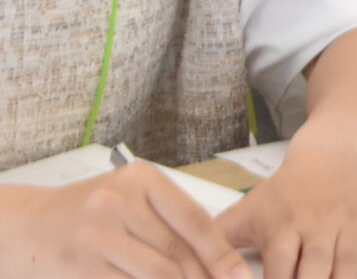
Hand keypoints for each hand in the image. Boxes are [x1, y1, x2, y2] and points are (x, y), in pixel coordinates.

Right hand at [0, 167, 249, 278]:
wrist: (24, 226)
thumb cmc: (87, 213)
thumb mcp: (129, 199)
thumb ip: (168, 220)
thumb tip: (217, 258)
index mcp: (140, 179)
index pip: (195, 220)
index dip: (221, 254)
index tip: (240, 277)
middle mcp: (118, 203)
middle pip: (179, 252)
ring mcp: (96, 237)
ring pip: (158, 275)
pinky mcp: (80, 268)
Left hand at [214, 131, 356, 278]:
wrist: (336, 152)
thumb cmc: (286, 191)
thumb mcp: (248, 211)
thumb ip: (216, 245)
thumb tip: (183, 269)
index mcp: (284, 227)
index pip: (278, 273)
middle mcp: (320, 227)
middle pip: (315, 276)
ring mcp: (354, 228)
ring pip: (349, 272)